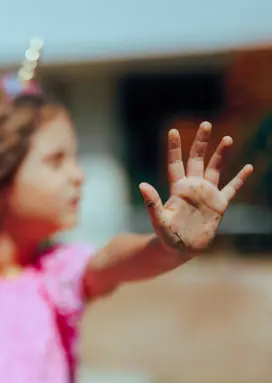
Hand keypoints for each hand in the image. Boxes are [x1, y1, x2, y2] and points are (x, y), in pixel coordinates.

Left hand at [140, 121, 252, 253]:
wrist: (180, 250)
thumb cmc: (166, 236)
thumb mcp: (158, 219)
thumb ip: (152, 203)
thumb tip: (142, 184)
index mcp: (177, 188)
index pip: (175, 163)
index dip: (174, 148)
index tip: (173, 130)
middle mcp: (192, 187)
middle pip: (197, 160)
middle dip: (201, 143)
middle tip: (206, 124)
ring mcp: (206, 195)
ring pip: (215, 169)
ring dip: (221, 155)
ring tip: (227, 138)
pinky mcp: (219, 205)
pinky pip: (231, 189)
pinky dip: (239, 178)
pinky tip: (248, 166)